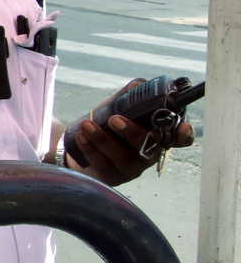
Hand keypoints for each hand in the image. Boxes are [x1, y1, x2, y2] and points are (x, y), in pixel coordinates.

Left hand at [65, 84, 195, 185]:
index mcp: (157, 135)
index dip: (184, 135)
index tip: (181, 127)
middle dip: (132, 133)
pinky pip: (104, 166)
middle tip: (114, 119)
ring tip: (87, 124)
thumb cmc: (107, 124)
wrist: (79, 144)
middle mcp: (149, 154)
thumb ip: (130, 95)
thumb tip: (139, 85)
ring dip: (104, 140)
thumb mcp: (119, 106)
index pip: (179, 138)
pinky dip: (91, 149)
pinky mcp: (113, 177)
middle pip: (150, 148)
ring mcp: (132, 168)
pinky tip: (82, 136)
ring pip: (124, 158)